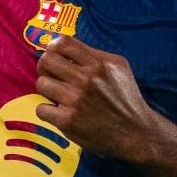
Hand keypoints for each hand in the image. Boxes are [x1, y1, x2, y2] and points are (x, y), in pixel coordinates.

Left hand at [34, 35, 167, 161]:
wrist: (136, 133)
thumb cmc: (126, 99)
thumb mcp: (119, 68)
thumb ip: (94, 56)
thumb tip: (64, 48)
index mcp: (99, 63)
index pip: (63, 43)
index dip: (53, 48)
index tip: (55, 57)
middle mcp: (87, 79)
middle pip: (46, 60)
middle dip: (45, 68)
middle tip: (52, 76)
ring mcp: (76, 100)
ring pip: (41, 84)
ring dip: (47, 90)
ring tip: (58, 97)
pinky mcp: (68, 120)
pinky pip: (41, 108)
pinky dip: (48, 111)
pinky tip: (60, 113)